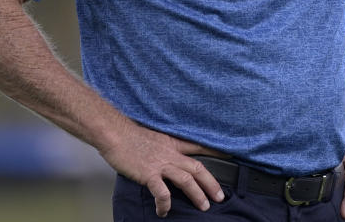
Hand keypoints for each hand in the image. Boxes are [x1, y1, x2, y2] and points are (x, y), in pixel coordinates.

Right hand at [100, 121, 226, 216]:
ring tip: (204, 206)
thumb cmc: (130, 135)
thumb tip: (165, 154)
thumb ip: (163, 147)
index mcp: (172, 144)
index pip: (198, 147)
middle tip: (220, 196)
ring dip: (197, 194)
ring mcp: (160, 164)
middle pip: (198, 168)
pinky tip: (164, 211)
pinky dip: (165, 203)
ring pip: (186, 180)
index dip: (215, 152)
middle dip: (211, 183)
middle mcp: (170, 154)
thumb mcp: (154, 137)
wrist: (115, 133)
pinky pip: (162, 192)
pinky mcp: (149, 174)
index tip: (229, 156)